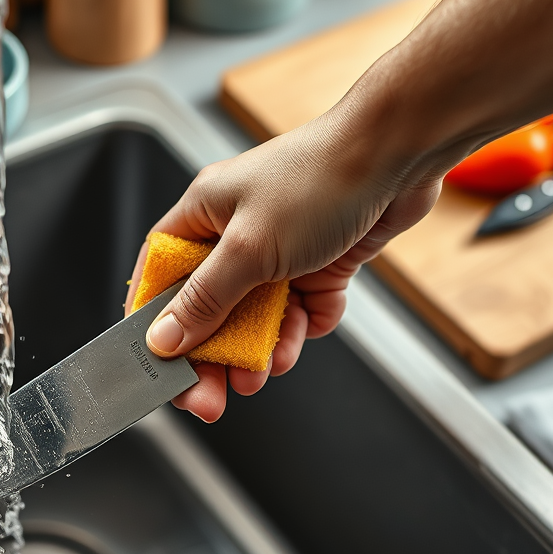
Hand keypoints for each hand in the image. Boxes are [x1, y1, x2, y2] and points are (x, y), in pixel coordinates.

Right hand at [124, 95, 443, 422]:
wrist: (399, 156)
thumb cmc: (320, 180)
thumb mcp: (248, 249)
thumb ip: (204, 299)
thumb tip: (162, 338)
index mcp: (203, 215)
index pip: (160, 277)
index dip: (153, 324)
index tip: (159, 366)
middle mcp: (236, 233)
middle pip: (207, 308)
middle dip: (211, 355)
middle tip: (211, 397)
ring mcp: (279, 249)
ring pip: (255, 316)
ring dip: (260, 348)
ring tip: (267, 368)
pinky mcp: (319, 262)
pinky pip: (300, 310)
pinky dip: (303, 326)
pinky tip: (309, 327)